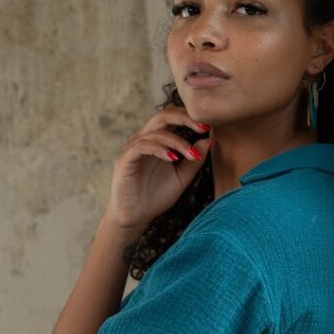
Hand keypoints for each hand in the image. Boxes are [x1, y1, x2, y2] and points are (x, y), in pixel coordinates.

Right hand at [105, 106, 211, 231]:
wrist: (136, 217)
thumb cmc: (157, 196)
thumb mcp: (182, 177)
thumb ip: (194, 159)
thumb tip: (209, 139)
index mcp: (157, 140)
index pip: (172, 117)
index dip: (190, 118)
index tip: (208, 126)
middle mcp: (144, 139)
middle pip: (163, 115)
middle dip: (185, 119)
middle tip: (203, 128)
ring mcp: (132, 148)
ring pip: (156, 132)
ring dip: (177, 142)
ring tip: (191, 155)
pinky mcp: (125, 159)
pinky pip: (142, 146)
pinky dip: (159, 149)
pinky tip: (173, 158)